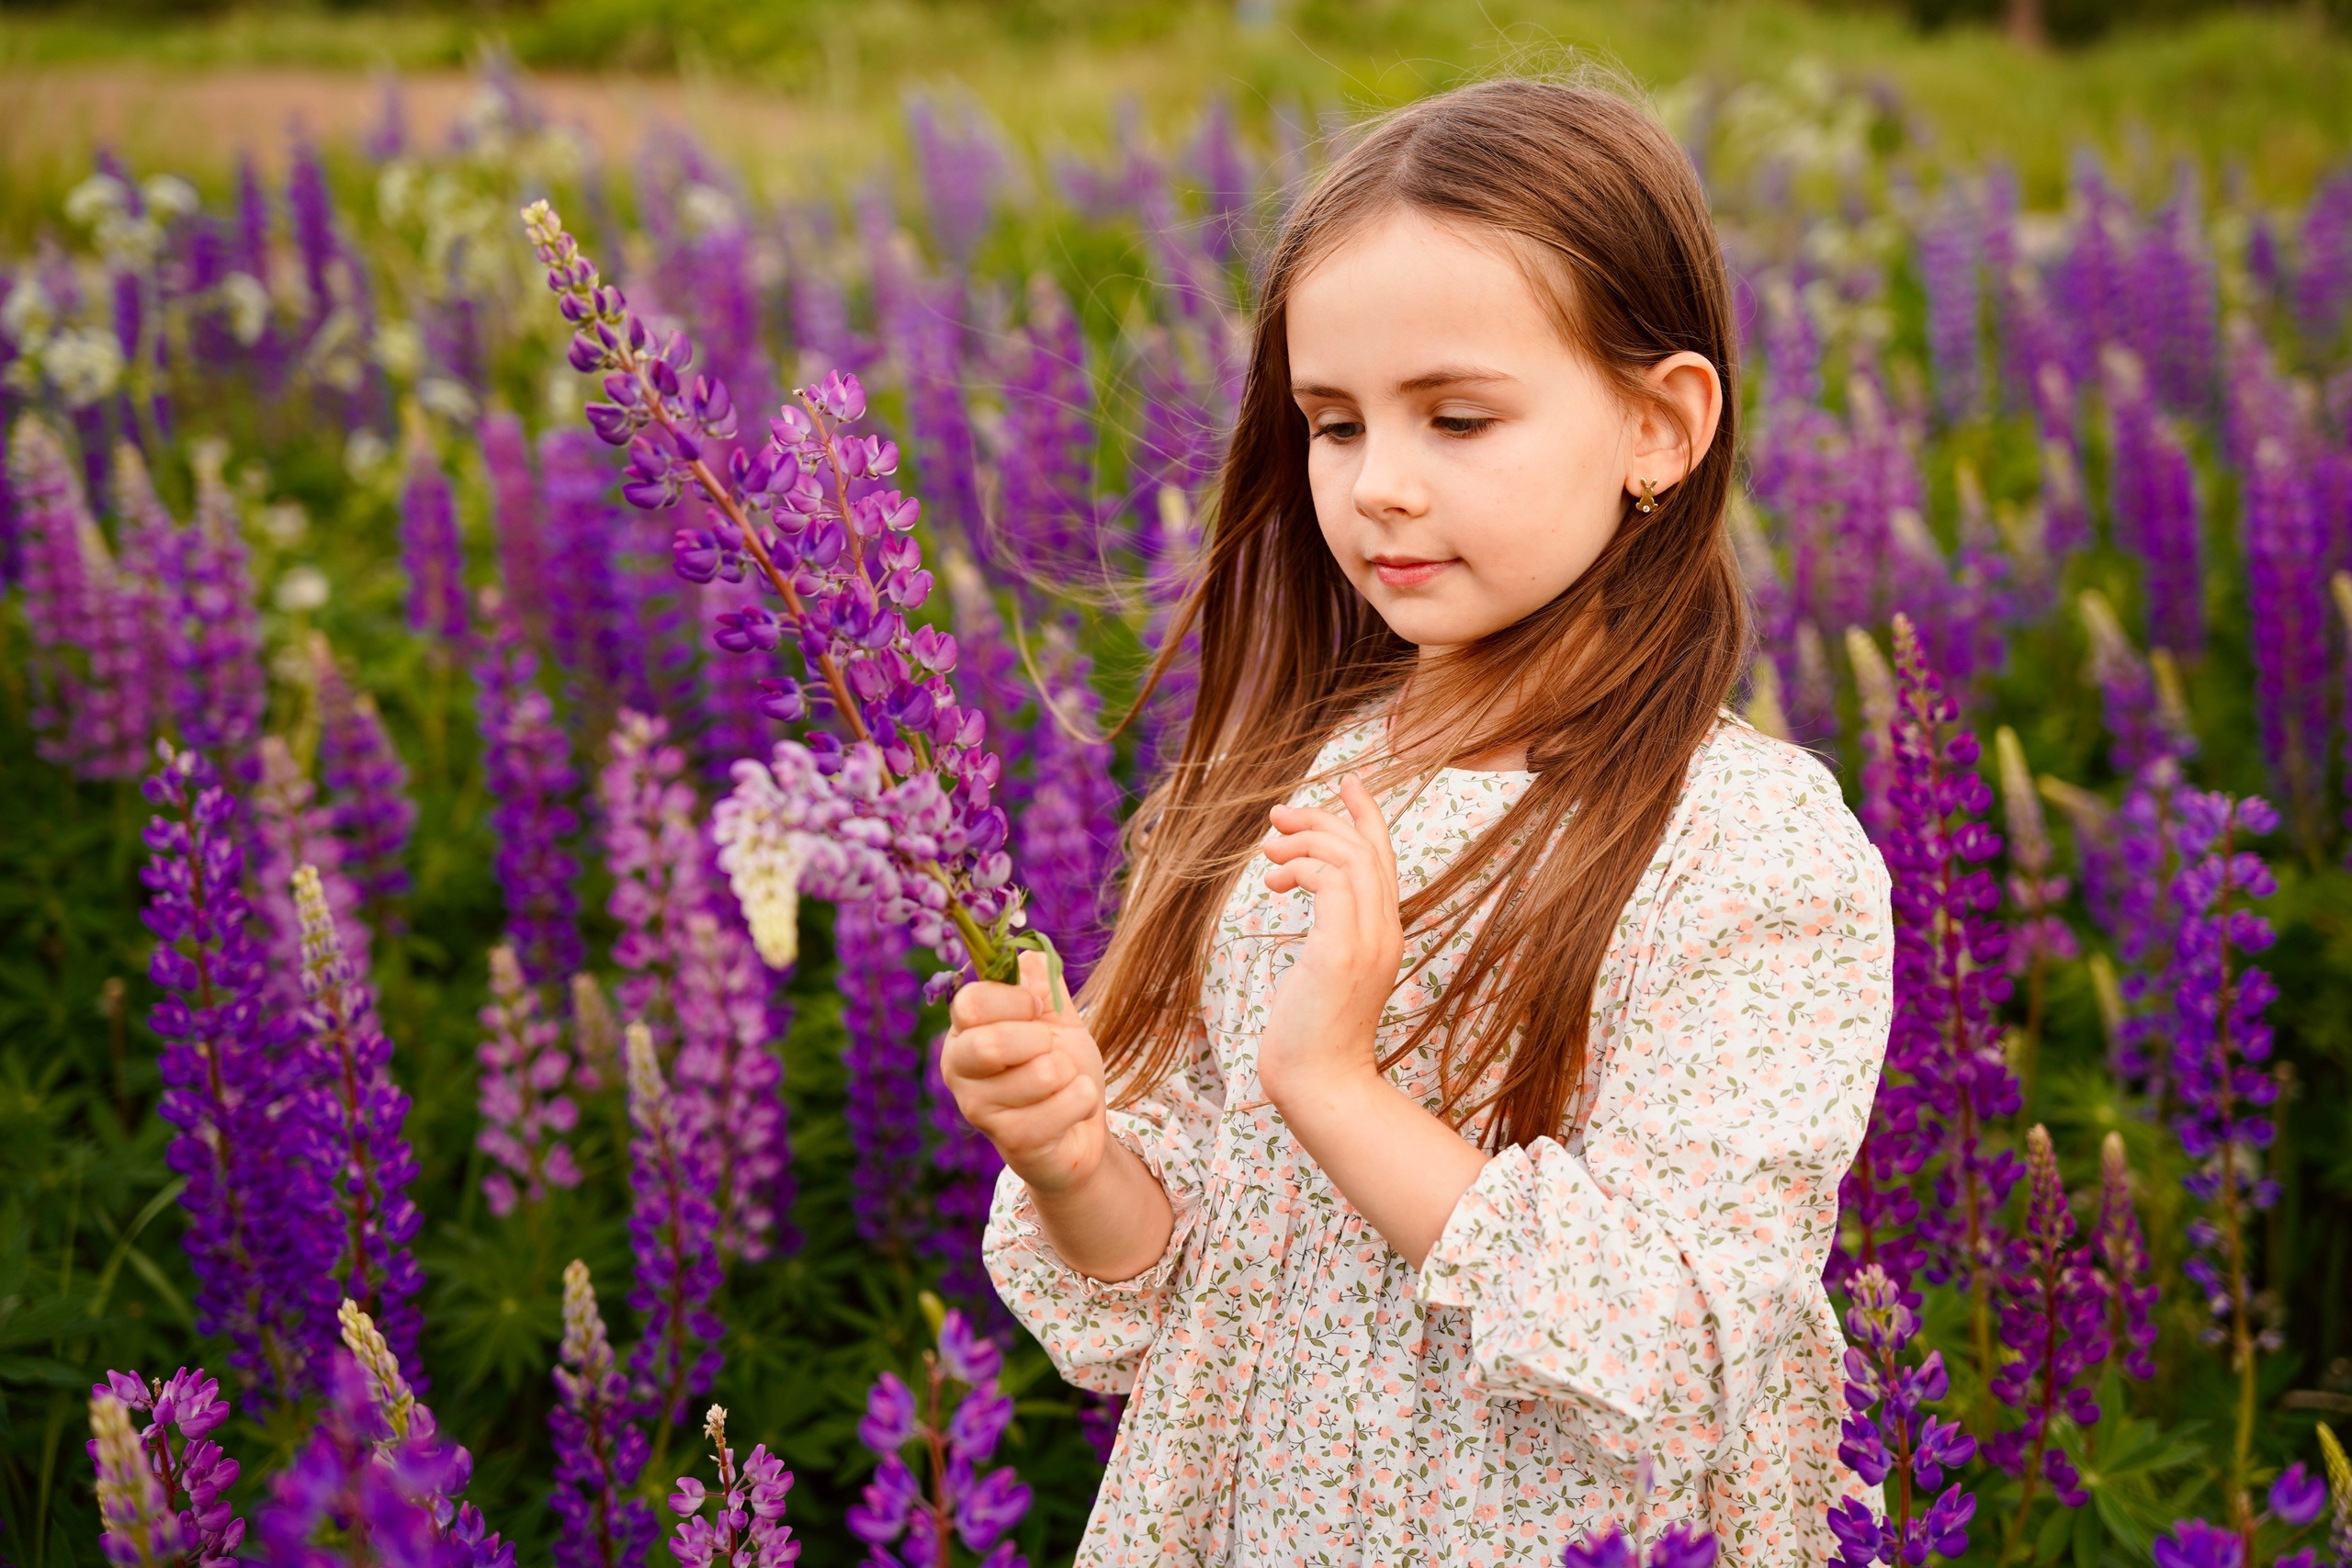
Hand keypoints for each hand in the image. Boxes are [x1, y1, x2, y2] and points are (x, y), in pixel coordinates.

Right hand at [941, 950, 1108, 1196]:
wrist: (1079, 1127)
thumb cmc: (1061, 1067)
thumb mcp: (1056, 1017)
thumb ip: (1043, 985)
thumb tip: (1029, 955)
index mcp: (964, 1032)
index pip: (972, 1003)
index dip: (1015, 1000)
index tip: (1037, 1010)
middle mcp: (959, 1070)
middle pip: (992, 1043)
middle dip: (1042, 1041)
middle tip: (1051, 1052)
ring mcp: (979, 1110)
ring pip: (1040, 1075)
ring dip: (1070, 1073)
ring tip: (1063, 1083)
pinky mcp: (1010, 1141)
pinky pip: (1062, 1107)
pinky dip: (1082, 1099)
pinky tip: (1073, 1108)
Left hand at [1255, 773, 1404, 1106]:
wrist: (1320, 1084)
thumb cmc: (1312, 1036)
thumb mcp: (1322, 972)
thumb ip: (1326, 934)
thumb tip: (1298, 895)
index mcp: (1384, 934)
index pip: (1384, 858)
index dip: (1366, 815)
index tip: (1347, 782)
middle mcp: (1384, 932)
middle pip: (1365, 848)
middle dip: (1321, 820)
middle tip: (1276, 818)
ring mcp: (1368, 941)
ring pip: (1349, 857)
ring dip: (1304, 841)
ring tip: (1267, 853)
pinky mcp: (1341, 951)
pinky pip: (1330, 880)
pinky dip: (1301, 867)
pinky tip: (1274, 884)